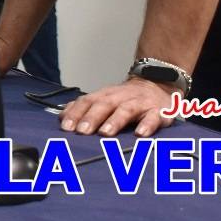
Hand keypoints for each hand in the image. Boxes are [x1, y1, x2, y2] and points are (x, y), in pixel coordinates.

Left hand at [58, 77, 177, 137]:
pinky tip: (140, 134)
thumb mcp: (104, 99)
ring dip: (115, 121)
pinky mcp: (158, 112)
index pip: (87, 102)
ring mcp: (140, 103)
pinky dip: (147, 125)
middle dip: (92, 118)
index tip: (66, 127)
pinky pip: (153, 118)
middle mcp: (120, 97)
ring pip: (126, 110)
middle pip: (104, 105)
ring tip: (105, 133)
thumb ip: (84, 108)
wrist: (158, 85)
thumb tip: (61, 117)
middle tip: (81, 131)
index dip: (75, 113)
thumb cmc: (125, 99)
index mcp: (104, 95)